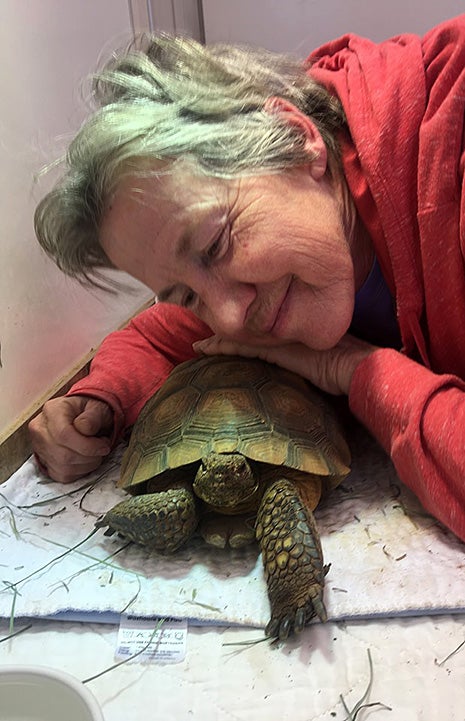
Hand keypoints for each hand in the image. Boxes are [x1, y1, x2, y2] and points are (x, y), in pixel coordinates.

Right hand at [28, 395, 113, 482]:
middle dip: (90, 456)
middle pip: (64, 455)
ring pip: (63, 468)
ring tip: (95, 452)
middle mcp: (40, 429)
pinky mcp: (44, 462)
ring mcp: (39, 447)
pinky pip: (62, 475)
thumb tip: (85, 429)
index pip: (64, 435)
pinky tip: (86, 459)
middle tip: (102, 448)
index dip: (88, 446)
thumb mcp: (97, 406)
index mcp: (52, 410)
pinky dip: (80, 471)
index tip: (104, 445)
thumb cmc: (90, 411)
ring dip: (87, 464)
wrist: (82, 416)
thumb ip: (93, 416)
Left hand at [193, 334, 377, 394]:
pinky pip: (243, 347)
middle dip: (227, 330)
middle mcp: (283, 333)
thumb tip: (310, 371)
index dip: (242, 331)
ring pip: (242, 337)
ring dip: (219, 341)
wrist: (360, 368)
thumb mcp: (326, 363)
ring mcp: (279, 340)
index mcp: (293, 334)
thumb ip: (312, 361)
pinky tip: (207, 349)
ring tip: (199, 345)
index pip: (261, 329)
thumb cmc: (349, 370)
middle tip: (203, 336)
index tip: (223, 333)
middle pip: (248, 329)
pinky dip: (224, 347)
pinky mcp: (275, 350)